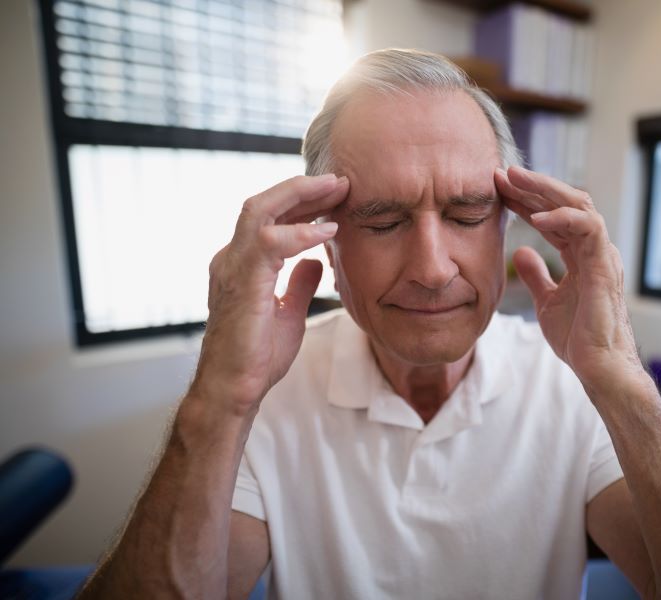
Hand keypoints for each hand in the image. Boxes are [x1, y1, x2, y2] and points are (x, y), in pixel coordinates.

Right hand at [191, 174, 349, 415]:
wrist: (235, 389)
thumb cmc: (257, 357)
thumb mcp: (290, 313)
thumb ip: (300, 284)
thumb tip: (316, 261)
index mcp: (242, 264)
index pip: (270, 218)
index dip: (302, 203)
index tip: (335, 196)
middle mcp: (232, 258)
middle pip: (264, 203)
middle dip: (302, 188)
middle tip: (340, 180)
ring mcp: (232, 267)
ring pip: (260, 210)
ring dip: (300, 196)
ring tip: (336, 190)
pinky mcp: (242, 282)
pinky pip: (270, 242)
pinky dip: (301, 232)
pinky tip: (328, 232)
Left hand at [495, 167, 646, 394]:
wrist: (598, 367)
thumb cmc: (579, 338)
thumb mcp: (547, 302)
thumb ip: (536, 276)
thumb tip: (520, 253)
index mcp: (581, 255)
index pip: (552, 217)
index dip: (526, 202)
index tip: (497, 189)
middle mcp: (594, 249)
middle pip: (565, 202)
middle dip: (533, 186)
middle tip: (502, 172)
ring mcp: (602, 254)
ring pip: (578, 204)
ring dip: (545, 190)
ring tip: (515, 180)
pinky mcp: (605, 265)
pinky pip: (589, 228)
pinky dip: (563, 218)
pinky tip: (536, 219)